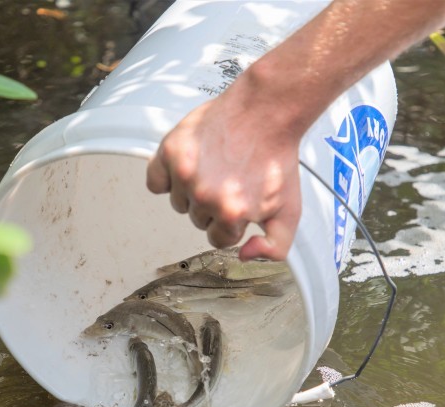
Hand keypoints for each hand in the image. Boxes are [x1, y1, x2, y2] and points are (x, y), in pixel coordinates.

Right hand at [145, 92, 302, 260]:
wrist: (266, 112)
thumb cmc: (276, 156)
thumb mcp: (290, 211)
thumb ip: (275, 248)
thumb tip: (244, 255)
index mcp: (231, 214)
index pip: (218, 238)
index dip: (231, 221)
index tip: (240, 201)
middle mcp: (204, 195)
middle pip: (197, 220)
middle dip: (213, 204)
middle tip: (230, 178)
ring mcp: (185, 173)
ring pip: (177, 201)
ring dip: (192, 190)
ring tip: (214, 167)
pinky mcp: (171, 151)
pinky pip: (154, 181)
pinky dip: (166, 176)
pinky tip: (188, 165)